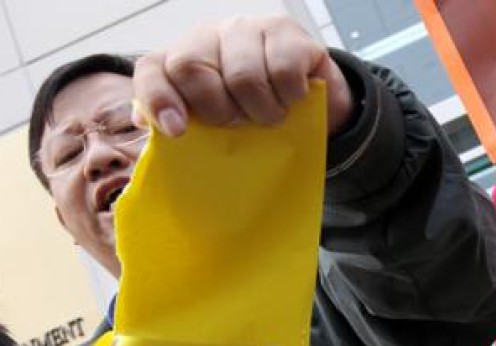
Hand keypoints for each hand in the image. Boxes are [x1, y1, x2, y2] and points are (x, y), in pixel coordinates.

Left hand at [133, 16, 353, 136]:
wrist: (311, 105)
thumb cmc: (255, 115)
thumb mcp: (218, 126)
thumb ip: (184, 126)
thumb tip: (148, 125)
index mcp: (182, 61)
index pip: (153, 70)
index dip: (158, 99)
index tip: (176, 130)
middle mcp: (208, 37)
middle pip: (190, 67)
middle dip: (217, 110)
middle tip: (240, 123)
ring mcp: (246, 29)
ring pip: (242, 76)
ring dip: (263, 110)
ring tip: (272, 115)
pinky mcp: (285, 32)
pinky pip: (283, 72)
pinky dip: (291, 96)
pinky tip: (293, 98)